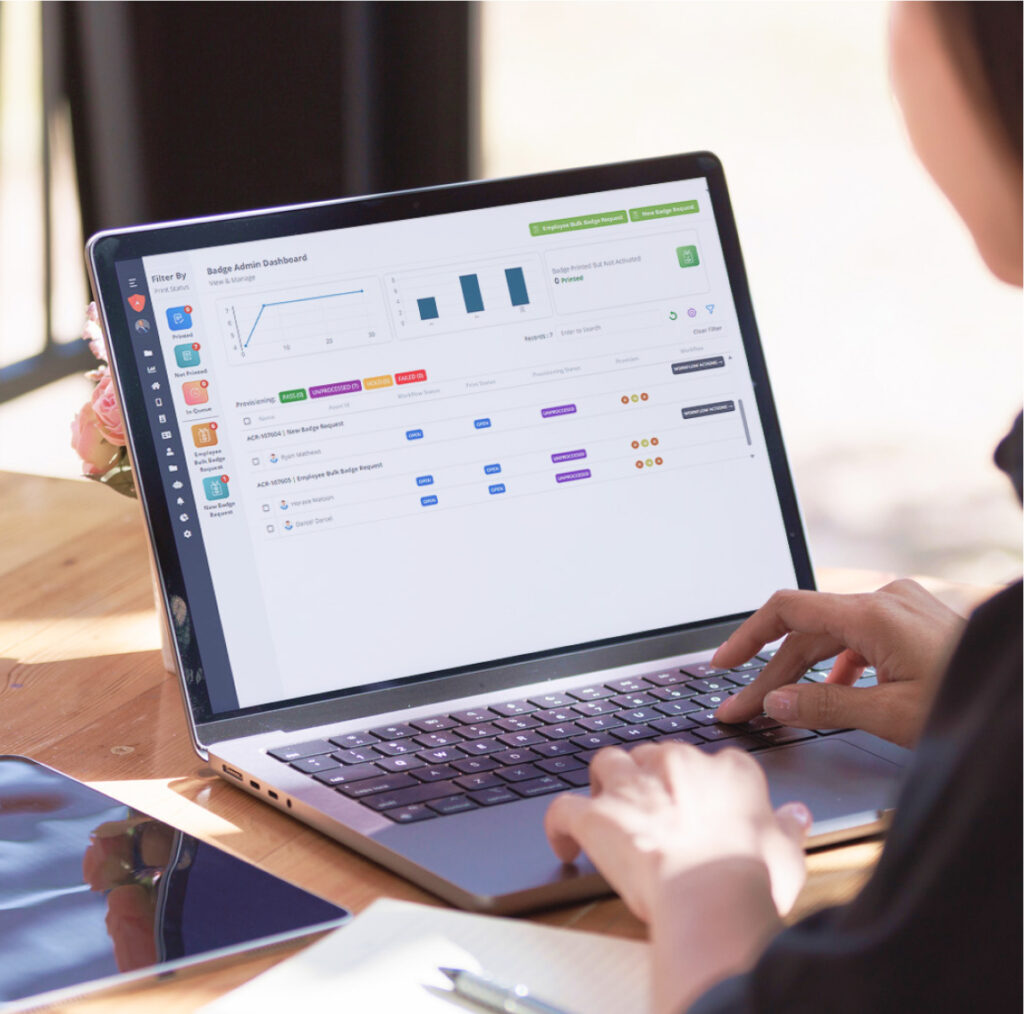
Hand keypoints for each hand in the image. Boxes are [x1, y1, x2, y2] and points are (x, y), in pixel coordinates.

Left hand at [545, 743, 809, 920]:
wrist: (711, 895)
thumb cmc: (751, 878)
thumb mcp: (786, 852)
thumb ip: (786, 827)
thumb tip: (795, 814)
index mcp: (726, 770)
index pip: (709, 762)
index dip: (698, 784)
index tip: (697, 805)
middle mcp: (675, 764)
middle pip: (652, 755)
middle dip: (648, 777)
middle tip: (651, 810)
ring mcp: (632, 786)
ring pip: (607, 762)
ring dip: (604, 782)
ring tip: (606, 806)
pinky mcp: (597, 814)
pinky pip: (563, 808)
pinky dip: (559, 825)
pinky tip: (565, 844)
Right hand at [713, 580, 965, 746]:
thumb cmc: (973, 704)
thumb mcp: (893, 715)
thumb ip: (825, 705)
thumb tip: (774, 702)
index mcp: (873, 614)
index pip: (787, 610)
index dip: (746, 636)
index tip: (722, 665)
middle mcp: (884, 600)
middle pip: (806, 633)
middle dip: (769, 674)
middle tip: (741, 710)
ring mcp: (902, 607)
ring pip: (832, 639)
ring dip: (801, 673)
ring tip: (777, 708)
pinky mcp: (914, 621)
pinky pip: (860, 639)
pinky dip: (837, 666)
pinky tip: (831, 692)